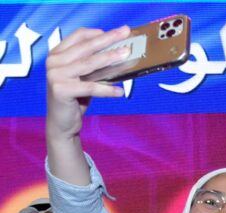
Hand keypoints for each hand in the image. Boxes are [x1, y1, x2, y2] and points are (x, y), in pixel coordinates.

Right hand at [46, 25, 130, 183]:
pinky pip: (90, 87)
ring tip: (127, 55)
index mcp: (57, 54)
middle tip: (126, 33)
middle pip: (86, 46)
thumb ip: (95, 65)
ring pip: (89, 64)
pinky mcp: (61, 89)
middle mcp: (54, 61)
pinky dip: (107, 90)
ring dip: (110, 58)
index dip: (99, 33)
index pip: (79, 36)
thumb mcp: (85, 78)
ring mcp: (55, 75)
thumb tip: (121, 54)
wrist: (63, 123)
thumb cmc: (76, 98)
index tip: (119, 32)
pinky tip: (120, 92)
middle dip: (109, 39)